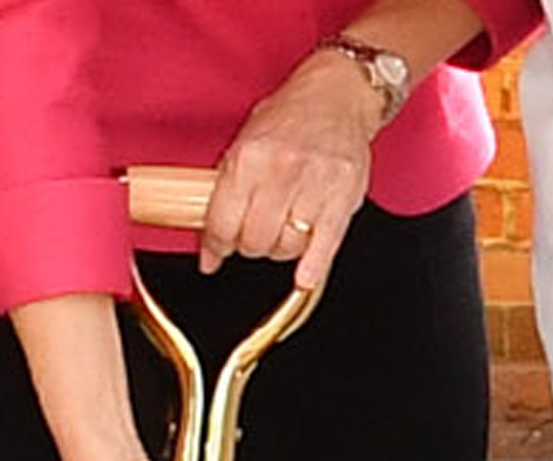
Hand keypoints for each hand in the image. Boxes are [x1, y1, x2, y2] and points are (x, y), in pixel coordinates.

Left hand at [200, 47, 379, 289]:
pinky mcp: (343, 196)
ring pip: (287, 246)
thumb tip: (209, 251)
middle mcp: (281, 169)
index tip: (217, 250)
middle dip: (249, 246)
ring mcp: (315, 183)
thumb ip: (225, 194)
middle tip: (253, 236)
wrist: (337, 92)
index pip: (223, 224)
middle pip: (254, 240)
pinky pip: (325, 244)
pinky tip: (304, 276)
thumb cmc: (290, 117)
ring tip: (282, 231)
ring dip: (280, 249)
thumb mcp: (245, 143)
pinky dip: (312, 266)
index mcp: (249, 156)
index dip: (216, 244)